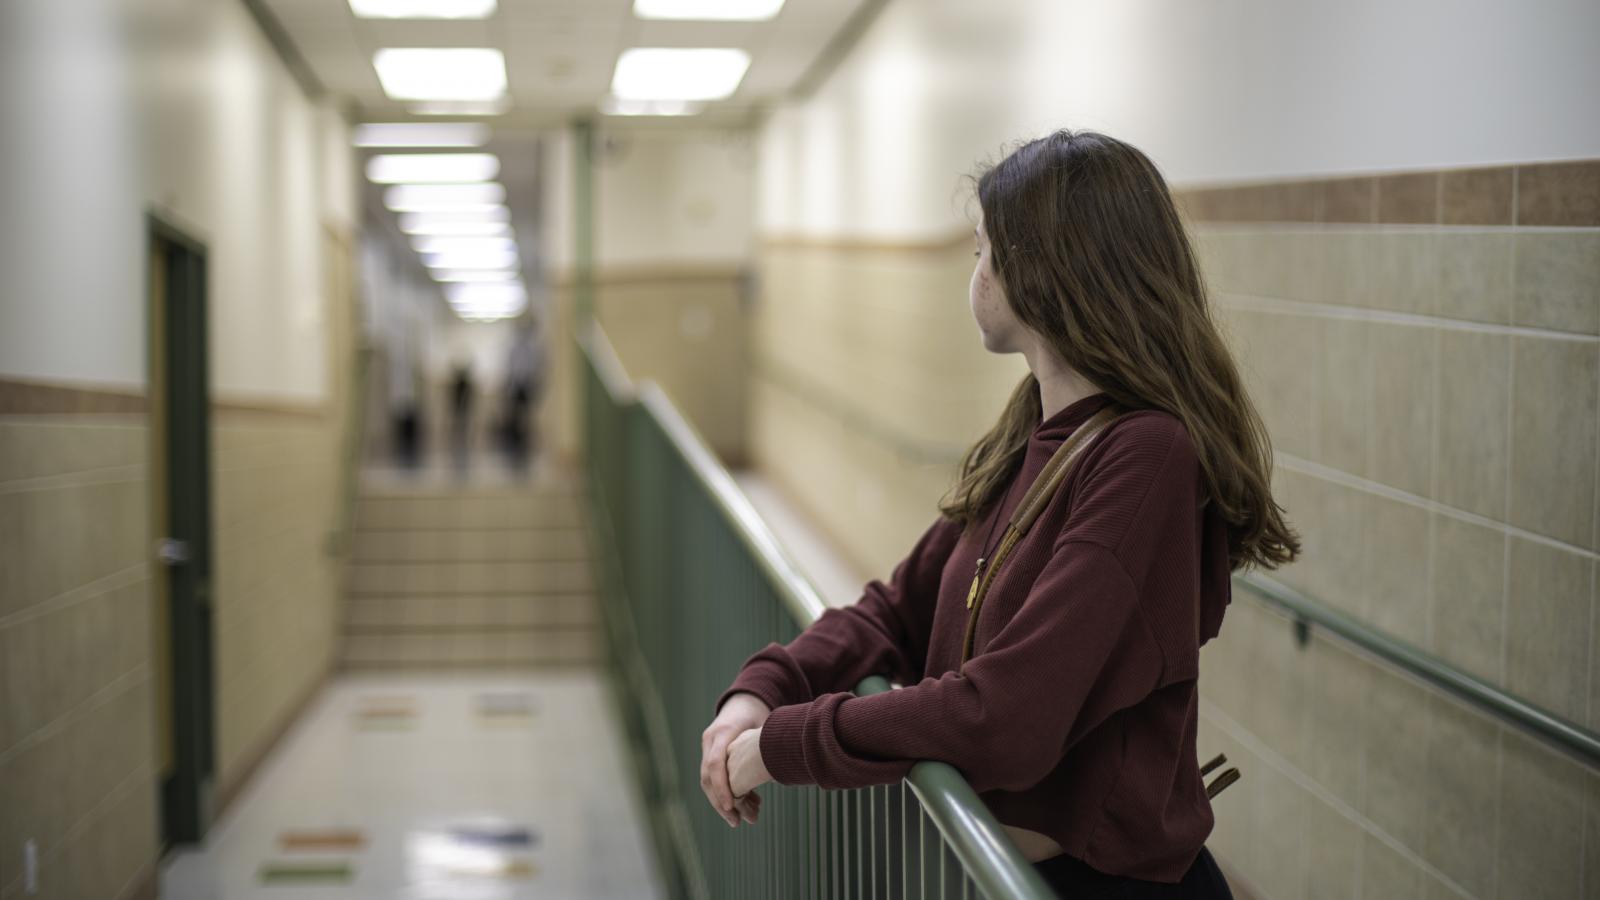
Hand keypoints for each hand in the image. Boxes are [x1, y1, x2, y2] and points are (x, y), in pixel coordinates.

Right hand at [701, 693, 769, 826]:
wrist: (744, 701)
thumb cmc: (758, 712)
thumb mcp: (763, 724)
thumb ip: (765, 743)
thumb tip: (780, 763)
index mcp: (722, 731)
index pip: (715, 763)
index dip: (722, 787)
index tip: (731, 806)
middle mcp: (710, 740)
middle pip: (708, 777)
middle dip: (720, 802)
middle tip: (736, 822)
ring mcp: (708, 748)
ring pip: (709, 782)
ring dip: (724, 802)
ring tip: (743, 819)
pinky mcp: (712, 755)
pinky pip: (716, 779)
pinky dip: (729, 793)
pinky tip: (749, 804)